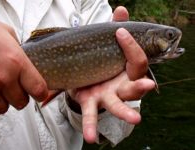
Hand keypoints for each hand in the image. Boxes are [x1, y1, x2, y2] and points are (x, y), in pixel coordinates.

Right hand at [0, 8, 47, 113]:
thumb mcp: (8, 34)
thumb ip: (20, 53)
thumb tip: (26, 65)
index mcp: (17, 62)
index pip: (38, 90)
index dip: (40, 93)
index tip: (38, 92)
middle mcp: (4, 78)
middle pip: (21, 103)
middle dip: (20, 97)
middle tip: (15, 88)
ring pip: (3, 109)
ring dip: (3, 102)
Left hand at [67, 6, 154, 142]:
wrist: (85, 78)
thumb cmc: (101, 62)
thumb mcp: (107, 46)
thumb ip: (116, 30)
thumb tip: (121, 9)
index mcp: (127, 71)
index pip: (137, 61)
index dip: (132, 47)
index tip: (120, 32)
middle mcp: (121, 86)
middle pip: (135, 87)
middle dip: (142, 86)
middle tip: (149, 84)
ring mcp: (107, 97)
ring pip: (118, 105)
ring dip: (126, 112)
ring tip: (136, 120)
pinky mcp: (92, 103)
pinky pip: (91, 115)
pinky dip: (91, 126)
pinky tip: (91, 138)